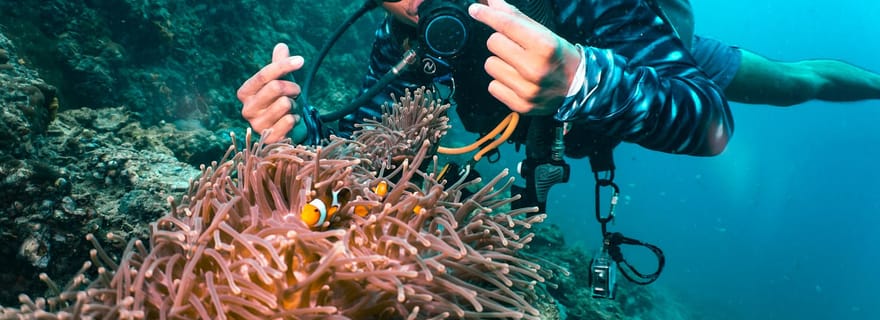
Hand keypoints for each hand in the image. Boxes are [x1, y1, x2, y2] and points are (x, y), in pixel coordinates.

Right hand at [237, 43, 307, 142]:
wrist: (289, 128)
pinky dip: (296, 118)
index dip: (283, 65)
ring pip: (285, 104)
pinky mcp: (269, 138)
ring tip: (291, 109)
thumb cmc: (283, 100)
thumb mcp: (281, 80)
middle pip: (275, 87)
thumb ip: (279, 63)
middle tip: (296, 92)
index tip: (301, 60)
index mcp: (245, 93)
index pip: (263, 75)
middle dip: (293, 88)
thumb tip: (281, 46)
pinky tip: (291, 121)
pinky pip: (289, 120)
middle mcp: (247, 109)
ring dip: (295, 105)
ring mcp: (257, 125)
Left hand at [468, 0, 581, 114]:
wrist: (578, 88)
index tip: (475, 10)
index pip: (506, 25)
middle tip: (515, 47)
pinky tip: (516, 80)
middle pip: (493, 43)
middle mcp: (535, 69)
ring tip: (517, 65)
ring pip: (490, 65)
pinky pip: (492, 87)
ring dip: (500, 63)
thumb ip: (515, 17)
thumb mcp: (543, 33)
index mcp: (544, 46)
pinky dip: (501, 82)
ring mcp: (527, 90)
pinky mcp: (520, 105)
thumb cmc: (559, 57)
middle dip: (501, 41)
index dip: (487, 15)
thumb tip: (490, 3)